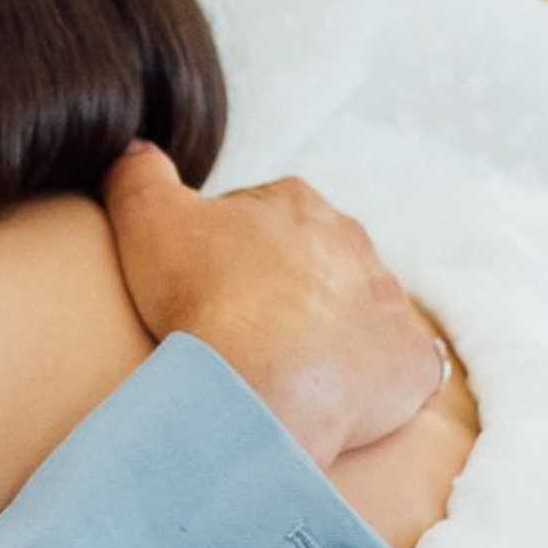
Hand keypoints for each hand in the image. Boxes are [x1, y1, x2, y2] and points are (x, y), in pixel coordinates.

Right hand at [106, 143, 442, 466]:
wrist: (262, 387)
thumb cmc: (205, 300)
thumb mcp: (147, 218)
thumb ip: (138, 173)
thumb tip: (134, 148)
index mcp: (297, 203)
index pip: (260, 218)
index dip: (225, 256)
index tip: (204, 292)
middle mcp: (354, 243)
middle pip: (313, 264)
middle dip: (283, 293)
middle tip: (241, 334)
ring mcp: (390, 302)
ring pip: (356, 313)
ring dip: (327, 336)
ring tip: (283, 374)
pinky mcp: (412, 360)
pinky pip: (396, 366)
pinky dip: (370, 380)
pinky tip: (331, 399)